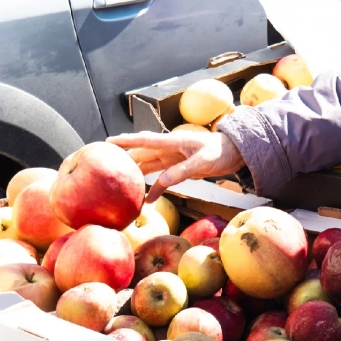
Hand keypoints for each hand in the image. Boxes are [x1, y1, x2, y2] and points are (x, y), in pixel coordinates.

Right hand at [108, 131, 245, 202]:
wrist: (236, 153)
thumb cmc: (222, 151)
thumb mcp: (203, 161)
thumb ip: (182, 171)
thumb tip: (161, 182)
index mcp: (174, 141)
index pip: (144, 140)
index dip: (126, 141)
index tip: (107, 142)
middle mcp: (170, 148)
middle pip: (142, 152)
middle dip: (124, 156)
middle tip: (104, 162)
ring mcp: (173, 158)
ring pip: (149, 164)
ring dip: (136, 172)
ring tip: (118, 180)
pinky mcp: (179, 168)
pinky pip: (161, 178)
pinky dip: (154, 187)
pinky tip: (147, 199)